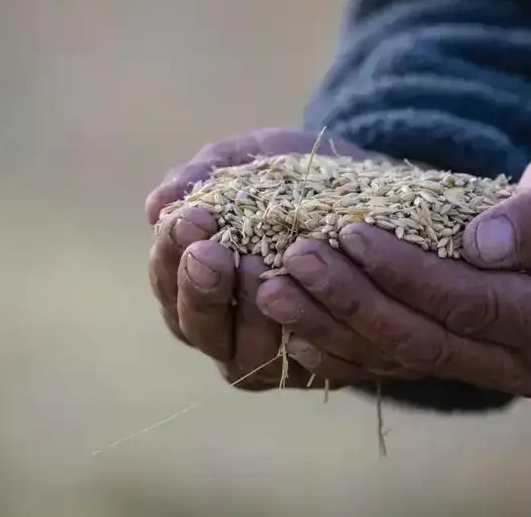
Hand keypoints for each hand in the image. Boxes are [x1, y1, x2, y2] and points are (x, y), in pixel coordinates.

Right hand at [146, 128, 384, 389]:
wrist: (372, 196)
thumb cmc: (296, 180)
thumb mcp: (253, 162)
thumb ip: (206, 176)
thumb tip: (158, 206)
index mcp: (195, 281)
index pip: (167, 277)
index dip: (171, 252)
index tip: (191, 218)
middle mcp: (224, 327)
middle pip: (195, 325)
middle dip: (199, 288)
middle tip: (212, 252)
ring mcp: (267, 352)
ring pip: (243, 353)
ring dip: (248, 311)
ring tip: (260, 267)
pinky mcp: (315, 366)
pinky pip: (300, 364)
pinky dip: (301, 332)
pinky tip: (306, 297)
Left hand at [258, 131, 530, 396]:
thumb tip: (479, 242)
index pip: (468, 303)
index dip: (405, 271)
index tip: (349, 232)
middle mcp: (525, 360)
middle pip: (422, 340)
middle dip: (350, 301)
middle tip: (289, 263)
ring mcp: (491, 367)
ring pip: (398, 358)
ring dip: (330, 325)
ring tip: (272, 291)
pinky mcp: (462, 358)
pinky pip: (394, 364)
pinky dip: (343, 348)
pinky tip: (296, 330)